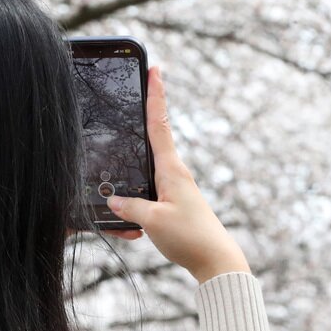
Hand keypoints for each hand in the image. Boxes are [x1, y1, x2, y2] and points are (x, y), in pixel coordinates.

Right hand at [104, 65, 249, 283]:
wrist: (216, 261)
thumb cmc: (189, 237)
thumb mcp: (153, 221)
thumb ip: (131, 206)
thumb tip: (114, 199)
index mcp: (172, 170)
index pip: (159, 125)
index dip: (155, 96)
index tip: (155, 70)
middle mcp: (176, 175)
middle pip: (154, 139)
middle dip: (145, 117)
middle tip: (140, 90)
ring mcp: (177, 189)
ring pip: (149, 170)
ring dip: (136, 167)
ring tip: (128, 165)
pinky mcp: (176, 205)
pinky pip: (151, 194)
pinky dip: (139, 201)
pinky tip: (132, 221)